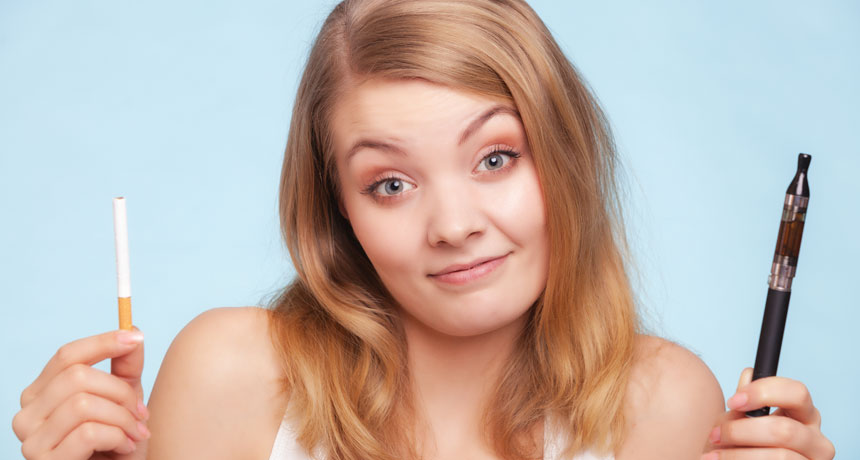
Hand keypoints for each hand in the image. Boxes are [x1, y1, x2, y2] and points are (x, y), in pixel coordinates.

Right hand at [13, 328, 150, 459]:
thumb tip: (132, 330)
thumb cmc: (117, 443)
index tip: (136, 338)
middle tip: (141, 413)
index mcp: (42, 393)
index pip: (67, 355)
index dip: (103, 342)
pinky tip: (124, 448)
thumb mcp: (124, 400)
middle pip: (77, 377)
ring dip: (122, 418)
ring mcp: (30, 440)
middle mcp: (27, 414)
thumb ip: (125, 367)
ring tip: (135, 433)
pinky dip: (116, 437)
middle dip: (120, 392)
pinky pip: (87, 433)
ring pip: (83, 404)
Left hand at [702, 367, 834, 459]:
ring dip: (738, 454)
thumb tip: (749, 374)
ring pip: (780, 456)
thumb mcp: (741, 420)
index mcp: (804, 415)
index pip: (797, 393)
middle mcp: (816, 440)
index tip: (732, 401)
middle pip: (784, 430)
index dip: (763, 393)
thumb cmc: (741, 445)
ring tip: (713, 455)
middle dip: (741, 432)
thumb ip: (746, 401)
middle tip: (715, 435)